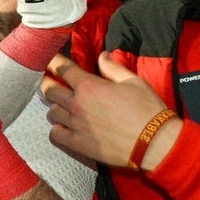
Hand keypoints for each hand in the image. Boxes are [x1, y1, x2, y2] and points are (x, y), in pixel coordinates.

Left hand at [43, 51, 177, 169]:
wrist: (154, 143)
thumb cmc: (147, 110)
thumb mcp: (134, 82)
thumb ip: (113, 68)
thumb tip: (102, 56)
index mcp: (89, 86)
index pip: (61, 68)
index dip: (52, 62)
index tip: (45, 59)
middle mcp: (77, 104)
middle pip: (49, 90)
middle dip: (48, 83)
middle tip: (50, 83)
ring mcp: (75, 124)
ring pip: (52, 112)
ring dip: (56, 107)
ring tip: (63, 107)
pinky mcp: (77, 143)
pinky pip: (55, 134)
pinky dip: (57, 129)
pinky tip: (64, 128)